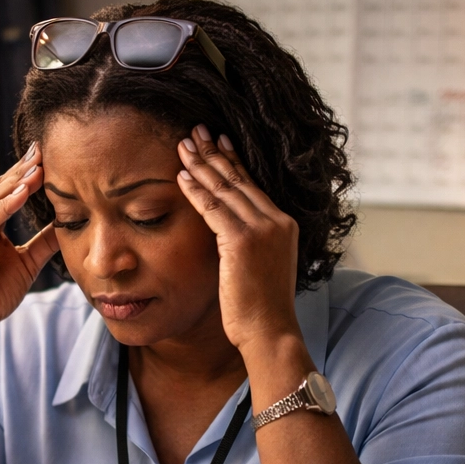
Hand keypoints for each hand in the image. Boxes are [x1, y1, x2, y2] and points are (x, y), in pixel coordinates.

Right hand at [0, 142, 58, 338]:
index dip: (26, 174)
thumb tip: (68, 224)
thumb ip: (43, 242)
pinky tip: (24, 193)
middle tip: (44, 149)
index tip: (48, 155)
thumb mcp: (26, 262)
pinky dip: (6, 206)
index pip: (6, 191)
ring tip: (39, 167)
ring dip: (17, 182)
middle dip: (23, 170)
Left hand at [175, 125, 300, 354]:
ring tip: (183, 145)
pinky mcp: (243, 241)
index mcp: (284, 226)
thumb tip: (231, 240)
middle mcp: (277, 221)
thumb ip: (251, 247)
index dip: (233, 163)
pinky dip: (195, 190)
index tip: (218, 143)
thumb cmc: (261, 310)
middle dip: (214, 154)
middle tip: (196, 131)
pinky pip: (213, 208)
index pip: (253, 186)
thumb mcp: (262, 269)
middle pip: (239, 180)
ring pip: (225, 189)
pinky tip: (181, 176)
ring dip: (201, 165)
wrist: (270, 332)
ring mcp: (262, 229)